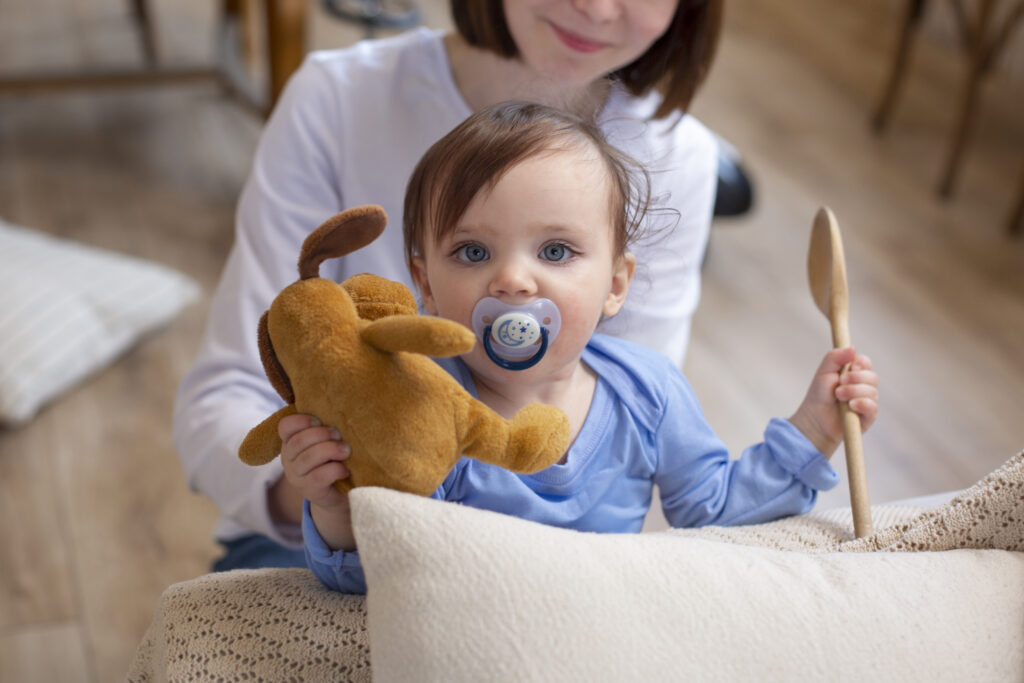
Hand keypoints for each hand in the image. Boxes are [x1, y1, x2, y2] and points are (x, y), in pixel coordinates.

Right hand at [279, 413, 355, 550]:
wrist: (343, 494)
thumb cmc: (336, 459)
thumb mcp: (328, 440)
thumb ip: (327, 427)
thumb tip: (344, 403)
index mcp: (292, 442)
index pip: (284, 426)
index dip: (301, 420)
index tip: (319, 420)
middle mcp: (289, 460)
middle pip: (297, 442)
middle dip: (321, 435)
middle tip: (339, 435)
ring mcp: (297, 478)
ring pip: (307, 459)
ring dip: (330, 450)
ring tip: (346, 450)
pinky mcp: (310, 492)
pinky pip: (318, 477)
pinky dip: (335, 470)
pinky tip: (345, 469)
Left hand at [789, 347, 878, 456]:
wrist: (814, 419)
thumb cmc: (819, 395)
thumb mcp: (823, 372)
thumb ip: (835, 357)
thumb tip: (852, 347)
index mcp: (854, 374)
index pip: (865, 363)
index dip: (860, 363)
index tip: (849, 367)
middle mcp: (863, 387)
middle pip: (872, 377)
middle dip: (855, 379)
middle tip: (839, 384)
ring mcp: (867, 401)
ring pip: (872, 392)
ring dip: (854, 392)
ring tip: (838, 396)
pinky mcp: (868, 417)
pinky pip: (873, 407)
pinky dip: (862, 404)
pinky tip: (851, 406)